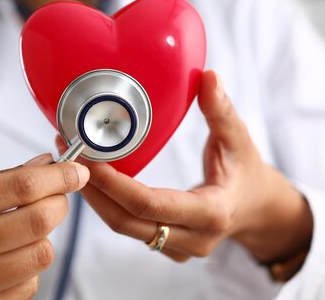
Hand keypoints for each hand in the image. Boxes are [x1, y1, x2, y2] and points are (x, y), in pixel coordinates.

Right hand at [0, 154, 89, 299]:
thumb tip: (43, 165)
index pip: (18, 187)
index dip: (58, 176)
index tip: (74, 170)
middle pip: (36, 222)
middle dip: (59, 202)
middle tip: (58, 193)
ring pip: (39, 256)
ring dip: (45, 236)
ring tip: (27, 225)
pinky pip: (26, 286)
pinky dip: (29, 266)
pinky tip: (10, 255)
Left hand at [58, 70, 311, 264]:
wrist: (258, 208)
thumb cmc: (248, 171)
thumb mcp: (239, 138)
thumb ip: (222, 109)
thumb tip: (209, 76)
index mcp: (212, 213)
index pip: (150, 205)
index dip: (114, 184)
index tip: (86, 158)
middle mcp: (192, 239)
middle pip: (126, 221)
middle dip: (92, 190)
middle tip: (67, 154)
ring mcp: (178, 248)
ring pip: (123, 227)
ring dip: (94, 197)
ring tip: (71, 161)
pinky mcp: (166, 245)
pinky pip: (128, 227)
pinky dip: (106, 203)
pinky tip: (91, 177)